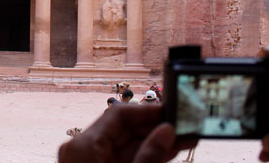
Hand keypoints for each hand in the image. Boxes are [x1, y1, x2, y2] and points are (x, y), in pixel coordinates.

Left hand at [58, 103, 195, 162]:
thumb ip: (148, 157)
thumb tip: (167, 131)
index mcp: (82, 146)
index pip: (118, 114)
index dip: (148, 111)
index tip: (173, 112)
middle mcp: (82, 150)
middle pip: (124, 128)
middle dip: (156, 128)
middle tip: (185, 126)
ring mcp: (90, 161)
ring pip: (127, 144)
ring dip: (155, 142)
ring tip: (185, 138)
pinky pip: (124, 157)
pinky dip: (145, 155)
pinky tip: (168, 150)